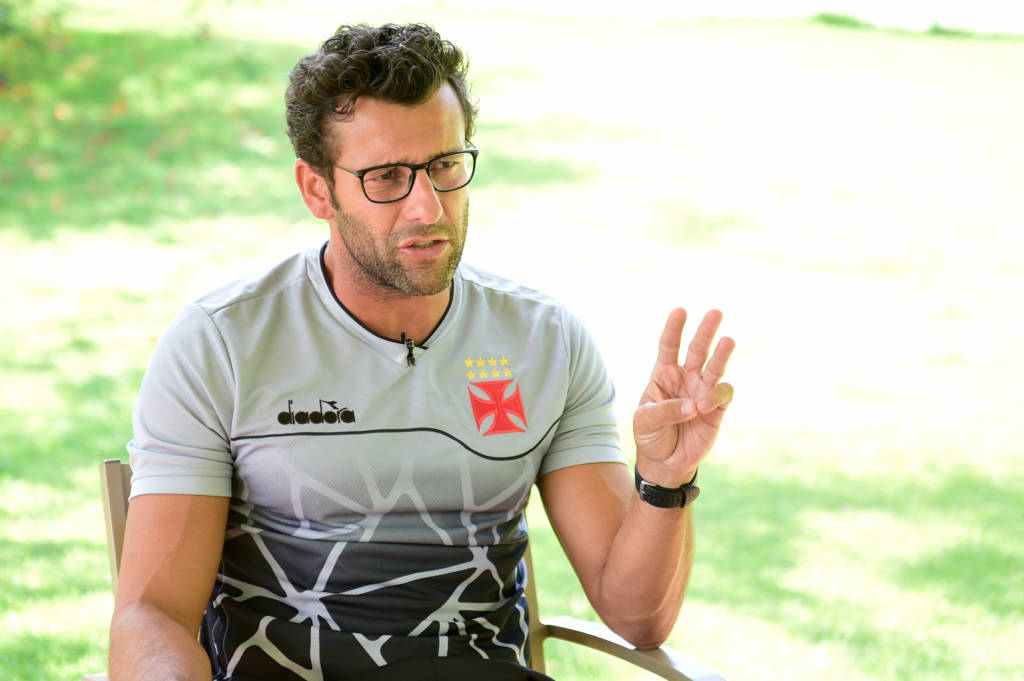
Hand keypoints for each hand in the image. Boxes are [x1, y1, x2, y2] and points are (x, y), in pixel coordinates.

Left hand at [633, 308, 734, 487]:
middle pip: (697, 349)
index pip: (669, 346)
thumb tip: (693, 406)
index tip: (680, 311)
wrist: (665, 462)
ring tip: (728, 340)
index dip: (674, 328)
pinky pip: (723, 394)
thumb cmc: (651, 435)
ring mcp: (703, 391)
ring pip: (715, 366)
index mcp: (664, 374)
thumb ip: (665, 410)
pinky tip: (705, 405)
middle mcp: (685, 378)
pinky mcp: (717, 408)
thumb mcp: (645, 421)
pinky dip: (717, 395)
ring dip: (722, 353)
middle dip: (705, 331)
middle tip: (715, 312)